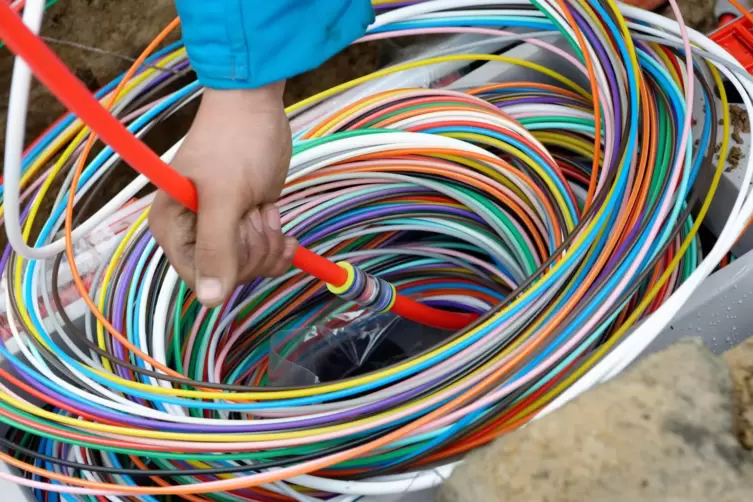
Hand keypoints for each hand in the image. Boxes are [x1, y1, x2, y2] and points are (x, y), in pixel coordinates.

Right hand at [149, 83, 296, 306]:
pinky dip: (278, 241)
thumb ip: (216, 248)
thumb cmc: (234, 144)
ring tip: (261, 205)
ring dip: (267, 239)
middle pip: (231, 276)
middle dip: (252, 246)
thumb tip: (210, 301)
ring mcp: (223, 231)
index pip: (201, 280)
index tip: (239, 228)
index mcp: (173, 230)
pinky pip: (266, 256)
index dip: (229, 265)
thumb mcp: (225, 197)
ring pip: (253, 266)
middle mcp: (193, 235)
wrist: (256, 107)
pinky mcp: (247, 225)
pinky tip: (274, 214)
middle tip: (251, 209)